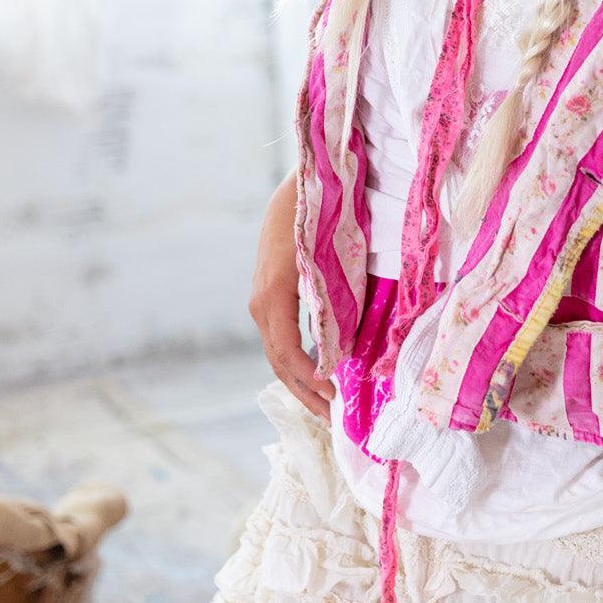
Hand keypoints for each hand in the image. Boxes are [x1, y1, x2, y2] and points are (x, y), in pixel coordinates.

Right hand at [249, 171, 335, 420]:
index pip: (287, 352)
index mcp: (273, 296)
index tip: (333, 396)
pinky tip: (316, 371)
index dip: (309, 379)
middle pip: (278, 360)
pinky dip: (296, 359)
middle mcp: (261, 301)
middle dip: (303, 392)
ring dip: (299, 380)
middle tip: (331, 419)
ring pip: (276, 351)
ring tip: (324, 404)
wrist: (304, 183)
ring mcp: (261, 298)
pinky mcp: (269, 293)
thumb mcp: (329, 262)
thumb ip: (333, 305)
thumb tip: (341, 350)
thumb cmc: (322, 218)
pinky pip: (280, 335)